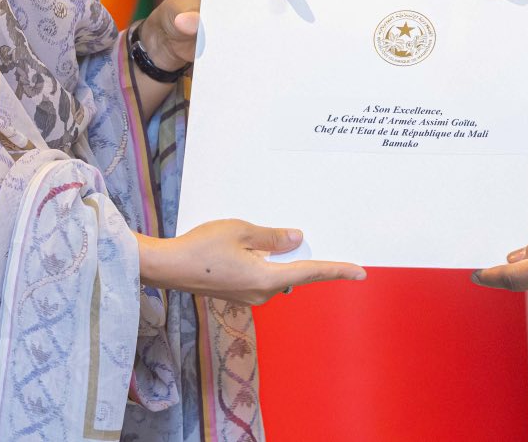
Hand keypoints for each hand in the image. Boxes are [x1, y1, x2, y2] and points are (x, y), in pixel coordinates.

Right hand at [136, 220, 364, 305]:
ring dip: (275, 257)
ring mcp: (248, 297)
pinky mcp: (237, 294)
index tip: (360, 272)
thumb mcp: (241, 231)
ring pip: (275, 273)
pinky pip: (260, 276)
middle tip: (299, 234)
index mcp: (267, 279)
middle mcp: (262, 294)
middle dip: (297, 256)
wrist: (167, 268)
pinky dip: (262, 262)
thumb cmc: (201, 247)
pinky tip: (247, 247)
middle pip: (293, 273)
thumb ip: (273, 237)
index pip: (311, 273)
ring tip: (257, 234)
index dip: (337, 271)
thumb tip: (297, 240)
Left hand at [138, 0, 295, 72]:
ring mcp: (241, 26)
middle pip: (271, 2)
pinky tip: (270, 64)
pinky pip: (254, 47)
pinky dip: (262, 54)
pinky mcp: (237, 45)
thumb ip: (182, 17)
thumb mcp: (174, 13)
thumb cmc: (171, 16)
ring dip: (278, 34)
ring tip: (291, 45)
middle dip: (288, 9)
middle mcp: (240, 5)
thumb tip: (189, 22)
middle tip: (301, 21)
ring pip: (267, 27)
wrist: (166, 45)